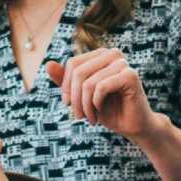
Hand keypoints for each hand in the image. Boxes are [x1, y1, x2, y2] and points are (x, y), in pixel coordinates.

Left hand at [47, 50, 161, 141]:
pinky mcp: (130, 76)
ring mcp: (123, 63)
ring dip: (84, 105)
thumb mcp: (81, 96)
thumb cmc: (109, 110)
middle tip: (78, 116)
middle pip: (78, 71)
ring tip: (90, 118)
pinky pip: (101, 87)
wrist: (133, 126)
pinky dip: (95, 104)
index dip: (66, 86)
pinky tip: (99, 113)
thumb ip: (65, 81)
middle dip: (74, 98)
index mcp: (101, 55)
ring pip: (88, 82)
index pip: (73, 64)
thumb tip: (48, 64)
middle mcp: (112, 54)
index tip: (68, 104)